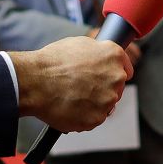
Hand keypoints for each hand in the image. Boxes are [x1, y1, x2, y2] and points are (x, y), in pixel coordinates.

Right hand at [12, 37, 135, 132]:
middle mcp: (116, 77)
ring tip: (72, 97)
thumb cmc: (52, 62)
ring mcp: (108, 100)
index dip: (113, 73)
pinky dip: (83, 116)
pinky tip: (69, 107)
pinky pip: (93, 119)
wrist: (35, 82)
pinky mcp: (97, 118)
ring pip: (105, 105)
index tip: (106, 78)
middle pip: (116, 89)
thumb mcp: (80, 44)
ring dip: (93, 104)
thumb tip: (101, 59)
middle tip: (81, 88)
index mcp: (114, 56)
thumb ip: (99, 53)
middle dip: (102, 89)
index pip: (126, 69)